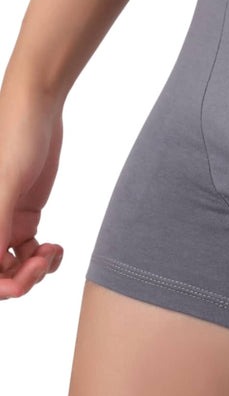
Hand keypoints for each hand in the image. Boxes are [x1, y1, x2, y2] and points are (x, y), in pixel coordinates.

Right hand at [0, 89, 64, 298]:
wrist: (38, 109)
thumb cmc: (15, 137)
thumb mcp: (7, 182)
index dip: (0, 286)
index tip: (23, 283)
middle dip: (18, 279)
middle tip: (43, 265)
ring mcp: (3, 220)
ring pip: (12, 266)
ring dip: (33, 270)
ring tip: (52, 254)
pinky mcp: (23, 213)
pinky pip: (28, 251)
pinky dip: (44, 258)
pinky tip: (57, 249)